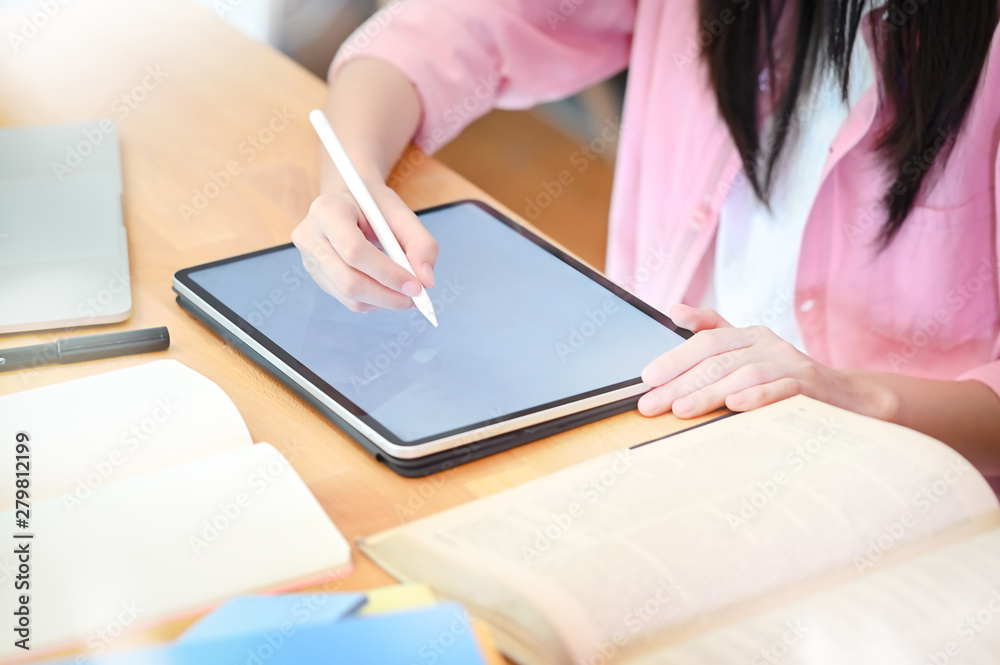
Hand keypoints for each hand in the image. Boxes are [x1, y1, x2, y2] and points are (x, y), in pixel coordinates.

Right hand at [291, 183, 436, 311]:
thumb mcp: (402, 213)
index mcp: (327, 210)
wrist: (350, 202)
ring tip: (407, 295)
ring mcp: (309, 259)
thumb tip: (426, 281)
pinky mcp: (317, 276)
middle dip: (387, 295)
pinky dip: (374, 302)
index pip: (354, 251)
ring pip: (349, 296)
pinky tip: (389, 291)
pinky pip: (348, 300)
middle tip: (416, 299)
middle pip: (348, 280)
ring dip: (383, 301)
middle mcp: (310, 236)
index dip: (387, 273)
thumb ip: (421, 243)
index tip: (417, 286)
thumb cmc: (375, 206)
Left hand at [638, 304, 857, 418]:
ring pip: (743, 375)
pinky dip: (756, 397)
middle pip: (717, 361)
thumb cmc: (787, 378)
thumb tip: (676, 309)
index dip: (674, 358)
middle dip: (679, 384)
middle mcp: (768, 344)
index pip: (705, 342)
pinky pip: (780, 390)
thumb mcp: (749, 352)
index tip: (647, 378)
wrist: (847, 398)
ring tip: (681, 410)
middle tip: (651, 404)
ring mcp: (791, 364)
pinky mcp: (811, 387)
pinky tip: (734, 406)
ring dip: (709, 393)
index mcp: (749, 335)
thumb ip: (713, 330)